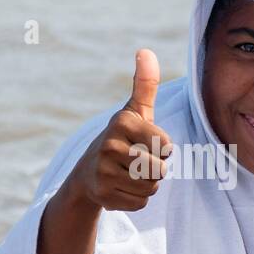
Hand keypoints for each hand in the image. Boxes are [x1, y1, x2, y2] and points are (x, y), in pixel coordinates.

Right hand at [65, 49, 172, 211]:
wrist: (87, 173)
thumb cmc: (122, 138)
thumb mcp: (134, 111)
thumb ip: (145, 84)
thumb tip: (145, 51)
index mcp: (123, 122)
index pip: (166, 146)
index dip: (163, 148)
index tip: (146, 143)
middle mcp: (110, 145)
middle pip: (160, 170)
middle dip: (156, 169)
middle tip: (137, 162)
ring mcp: (104, 171)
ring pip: (151, 188)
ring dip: (147, 185)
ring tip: (129, 174)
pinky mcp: (103, 195)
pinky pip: (141, 203)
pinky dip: (136, 199)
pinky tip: (121, 187)